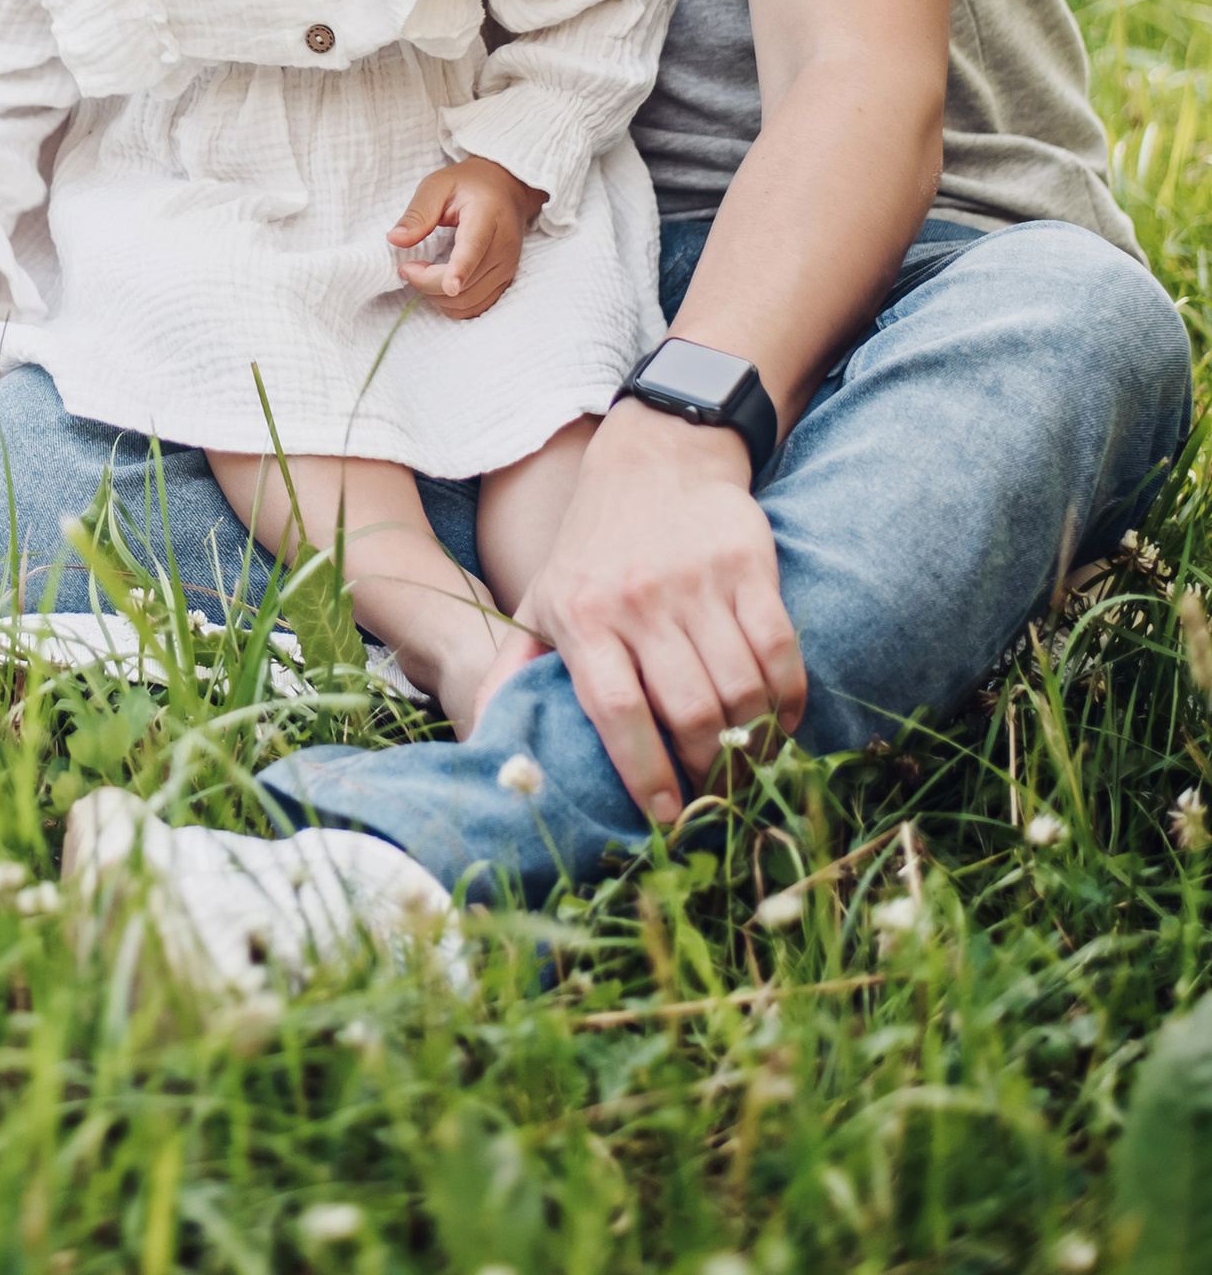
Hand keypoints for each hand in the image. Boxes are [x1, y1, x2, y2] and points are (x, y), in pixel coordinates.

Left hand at [387, 156, 539, 320]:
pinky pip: (477, 306)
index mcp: (486, 216)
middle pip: (465, 283)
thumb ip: (418, 213)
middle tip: (407, 267)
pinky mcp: (505, 281)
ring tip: (422, 272)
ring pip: (469, 301)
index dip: (460, 269)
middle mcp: (503, 246)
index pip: (474, 247)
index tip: (450, 286)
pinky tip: (439, 284)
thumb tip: (395, 239)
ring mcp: (507, 267)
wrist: (506, 189)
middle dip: (428, 282)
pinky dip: (453, 304)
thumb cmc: (468, 185)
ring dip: (437, 296)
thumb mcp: (437, 185)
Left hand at [515, 400, 806, 827]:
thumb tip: (484, 735)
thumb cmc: (593, 547)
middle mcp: (639, 600)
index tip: (665, 816)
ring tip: (749, 765)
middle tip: (717, 797)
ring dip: (753, 744)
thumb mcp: (540, 598)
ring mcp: (698, 583)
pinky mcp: (749, 566)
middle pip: (689, 712)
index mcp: (582, 616)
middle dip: (708, 771)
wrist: (655, 458)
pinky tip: (782, 720)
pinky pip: (782, 651)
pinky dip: (790, 699)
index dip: (645, 773)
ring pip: (741, 690)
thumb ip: (514, 669)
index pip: (616, 711)